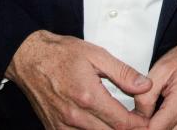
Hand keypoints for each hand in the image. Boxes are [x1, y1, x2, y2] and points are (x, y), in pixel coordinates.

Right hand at [6, 30, 151, 129]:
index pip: (122, 123)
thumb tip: (145, 86)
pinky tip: (100, 124)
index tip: (147, 120)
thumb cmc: (61, 54)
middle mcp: (74, 116)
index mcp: (88, 97)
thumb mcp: (97, 55)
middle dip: (127, 129)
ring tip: (119, 122)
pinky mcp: (54, 129)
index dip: (139, 124)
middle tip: (138, 121)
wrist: (29, 59)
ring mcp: (63, 126)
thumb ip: (123, 73)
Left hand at [133, 27, 176, 129]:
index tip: (130, 118)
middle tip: (136, 117)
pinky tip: (158, 118)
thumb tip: (137, 114)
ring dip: (157, 128)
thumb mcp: (162, 68)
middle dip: (146, 128)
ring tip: (146, 116)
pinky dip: (166, 128)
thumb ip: (146, 94)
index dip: (138, 126)